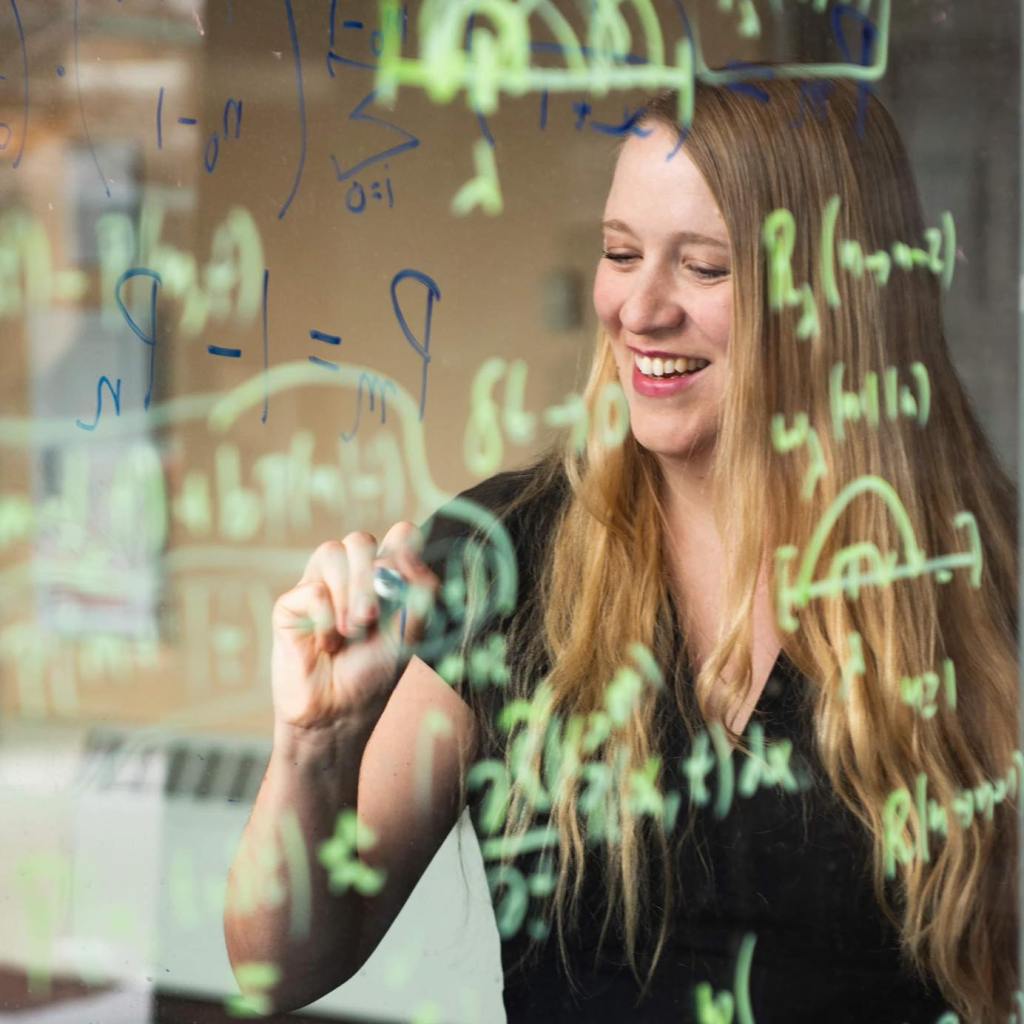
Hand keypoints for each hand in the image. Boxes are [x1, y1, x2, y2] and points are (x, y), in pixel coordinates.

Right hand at [270, 523, 436, 730]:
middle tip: (371, 619)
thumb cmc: (375, 673)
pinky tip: (327, 643)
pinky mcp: (291, 603)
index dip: (404, 549)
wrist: (339, 712)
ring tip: (352, 632)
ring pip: (332, 551)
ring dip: (349, 595)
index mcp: (383, 576)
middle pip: (361, 540)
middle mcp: (350, 574)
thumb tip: (405, 548)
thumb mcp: (411, 633)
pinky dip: (326, 619)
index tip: (404, 586)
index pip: (398, 535)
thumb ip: (419, 590)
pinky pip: (313, 590)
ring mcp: (319, 584)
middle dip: (370, 578)